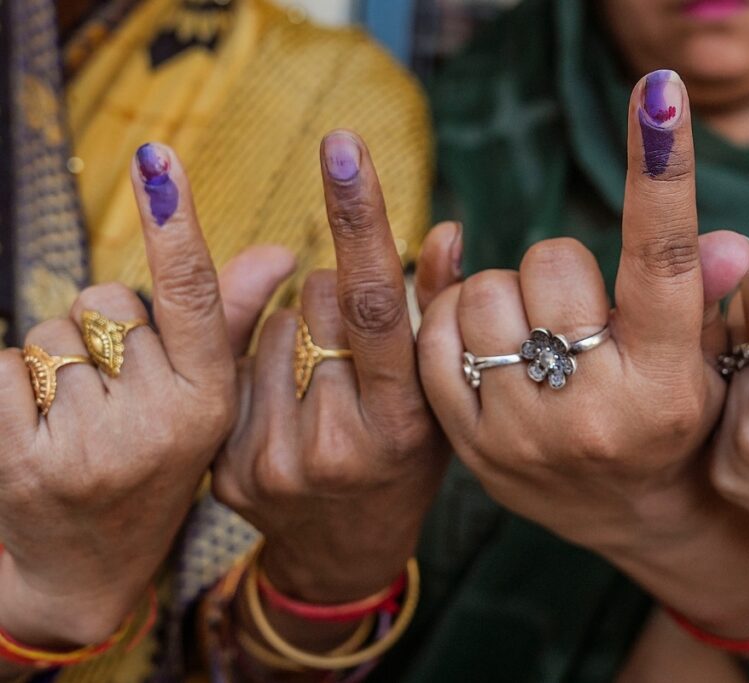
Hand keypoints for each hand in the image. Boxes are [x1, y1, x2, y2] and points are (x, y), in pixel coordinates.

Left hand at [0, 144, 243, 646]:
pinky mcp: (21, 461)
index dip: (175, 223)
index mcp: (211, 403)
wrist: (87, 566)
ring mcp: (89, 447)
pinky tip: (39, 426)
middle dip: (105, 329)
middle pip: (107, 304)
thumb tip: (279, 251)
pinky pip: (3, 366)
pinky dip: (12, 384)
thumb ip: (233, 317)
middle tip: (119, 386)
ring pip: (52, 334)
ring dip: (59, 359)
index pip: (193, 296)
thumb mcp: (207, 399)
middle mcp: (159, 426)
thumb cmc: (157, 460)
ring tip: (80, 414)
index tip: (159, 158)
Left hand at [212, 132, 454, 602]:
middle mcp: (336, 446)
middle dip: (333, 293)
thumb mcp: (442, 397)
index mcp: (401, 423)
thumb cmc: (407, 460)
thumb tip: (447, 230)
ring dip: (294, 327)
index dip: (360, 220)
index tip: (341, 145)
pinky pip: (230, 366)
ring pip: (267, 327)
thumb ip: (441, 313)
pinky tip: (283, 395)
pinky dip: (256, 361)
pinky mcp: (226, 470)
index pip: (372, 305)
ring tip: (319, 375)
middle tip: (351, 335)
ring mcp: (275, 461)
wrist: (345, 552)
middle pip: (316, 302)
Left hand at [417, 70, 748, 556]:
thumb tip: (730, 243)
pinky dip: (457, 319)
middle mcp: (595, 412)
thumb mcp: (709, 363)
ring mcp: (524, 433)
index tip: (661, 96)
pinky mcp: (471, 444)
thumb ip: (713, 295)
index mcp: (666, 384)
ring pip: (486, 293)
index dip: (663, 172)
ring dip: (508, 292)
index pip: (666, 260)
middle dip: (563, 266)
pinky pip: (436, 338)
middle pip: (553, 263)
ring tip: (535, 330)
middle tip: (577, 304)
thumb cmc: (677, 423)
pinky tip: (489, 342)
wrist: (631, 515)